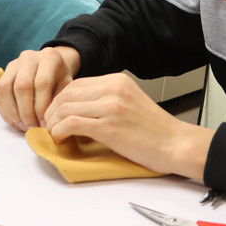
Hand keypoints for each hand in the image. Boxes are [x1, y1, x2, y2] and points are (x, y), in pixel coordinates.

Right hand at [0, 46, 80, 131]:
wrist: (52, 64)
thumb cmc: (60, 78)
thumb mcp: (67, 86)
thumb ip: (59, 100)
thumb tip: (49, 123)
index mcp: (49, 57)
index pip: (42, 83)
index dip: (41, 107)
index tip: (44, 124)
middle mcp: (29, 57)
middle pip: (21, 86)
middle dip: (26, 112)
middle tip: (32, 128)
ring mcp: (13, 64)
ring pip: (4, 88)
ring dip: (12, 112)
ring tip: (23, 126)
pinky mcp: (3, 74)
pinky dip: (5, 111)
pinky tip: (16, 121)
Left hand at [44, 72, 212, 178]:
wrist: (176, 144)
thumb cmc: (155, 130)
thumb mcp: (130, 103)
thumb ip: (106, 100)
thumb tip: (77, 110)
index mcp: (118, 81)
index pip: (77, 84)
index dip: (60, 99)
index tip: (56, 113)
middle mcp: (114, 88)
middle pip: (68, 93)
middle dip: (53, 110)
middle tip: (49, 124)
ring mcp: (111, 106)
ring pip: (66, 107)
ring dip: (53, 122)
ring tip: (54, 133)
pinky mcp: (109, 126)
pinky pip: (71, 123)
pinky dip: (59, 131)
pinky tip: (60, 139)